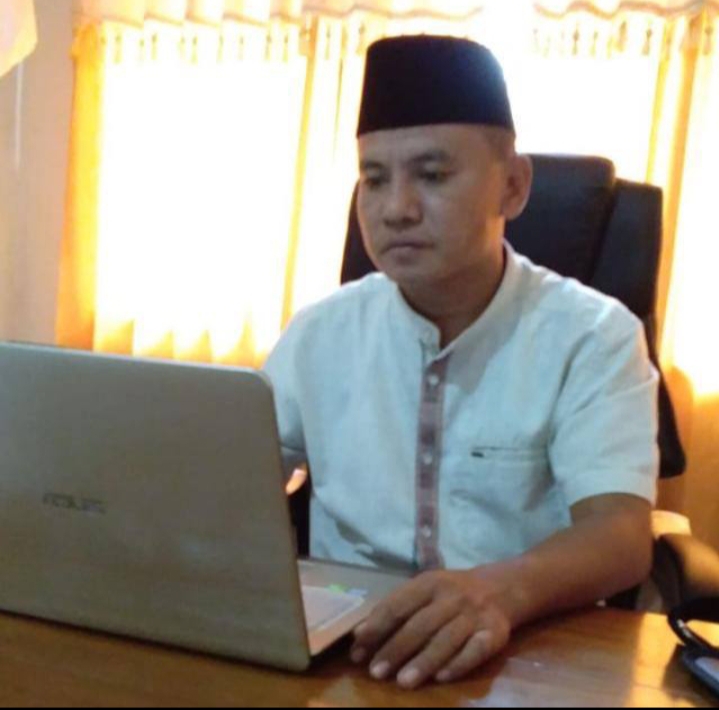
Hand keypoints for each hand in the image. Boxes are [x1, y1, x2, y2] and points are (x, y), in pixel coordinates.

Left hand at [350, 570, 511, 689]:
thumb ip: (396, 608)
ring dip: (423, 661)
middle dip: (396, 649)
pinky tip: (442, 678)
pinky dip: (459, 663)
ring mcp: (474, 615)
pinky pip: (476, 650)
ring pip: (446, 639)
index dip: (377, 628)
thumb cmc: (450, 593)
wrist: (500, 588)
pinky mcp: (494, 632)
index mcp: (429, 583)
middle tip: (376, 672)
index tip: (358, 650)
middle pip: (420, 625)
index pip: (398, 605)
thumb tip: (360, 635)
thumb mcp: (424, 590)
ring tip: (403, 682)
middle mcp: (452, 596)